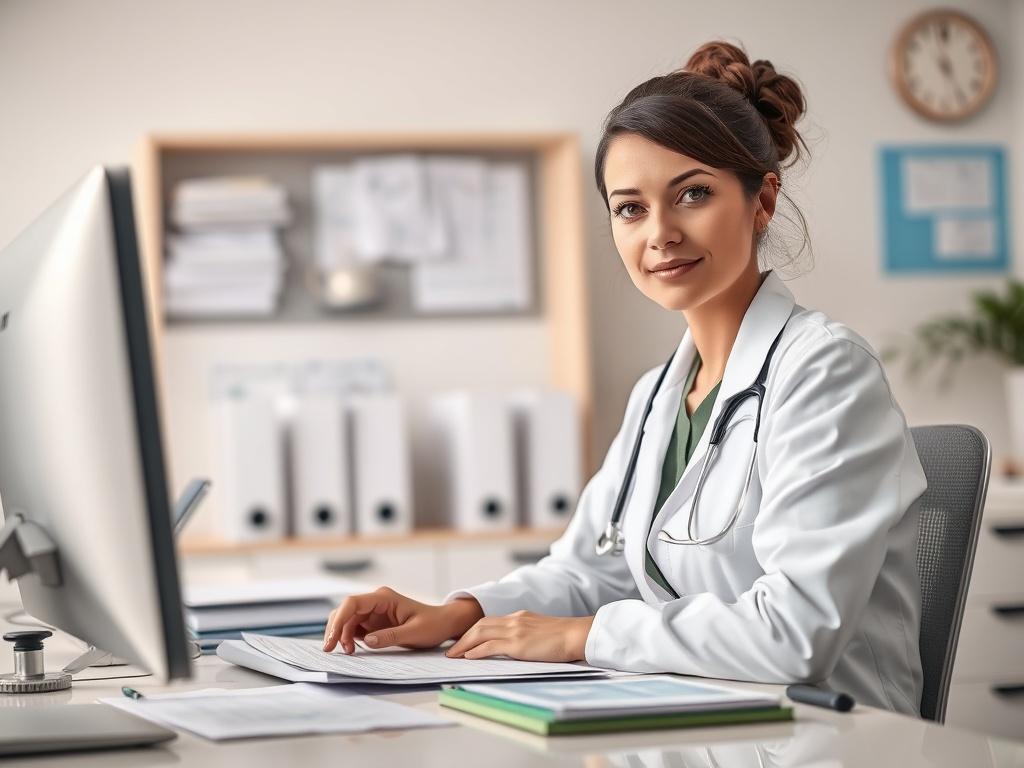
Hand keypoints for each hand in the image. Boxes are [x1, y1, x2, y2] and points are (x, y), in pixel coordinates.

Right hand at [322, 587, 482, 653]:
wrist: (443, 623)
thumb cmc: (433, 624)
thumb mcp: (414, 632)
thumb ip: (390, 636)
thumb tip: (366, 641)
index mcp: (384, 598)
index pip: (352, 603)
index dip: (339, 620)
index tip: (332, 640)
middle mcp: (375, 602)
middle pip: (345, 611)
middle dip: (335, 629)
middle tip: (331, 650)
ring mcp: (373, 612)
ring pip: (347, 620)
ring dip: (342, 635)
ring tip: (348, 653)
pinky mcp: (374, 622)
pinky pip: (355, 628)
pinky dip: (349, 638)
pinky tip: (352, 650)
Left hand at [445, 610, 594, 662]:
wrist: (577, 635)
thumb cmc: (564, 638)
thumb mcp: (540, 632)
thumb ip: (526, 635)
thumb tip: (515, 647)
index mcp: (520, 617)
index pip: (489, 621)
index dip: (473, 631)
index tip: (463, 641)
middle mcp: (514, 620)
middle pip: (480, 625)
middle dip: (463, 637)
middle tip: (451, 649)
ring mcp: (516, 630)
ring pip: (481, 633)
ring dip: (464, 644)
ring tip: (453, 655)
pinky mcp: (518, 643)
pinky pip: (491, 645)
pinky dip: (476, 650)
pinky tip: (468, 657)